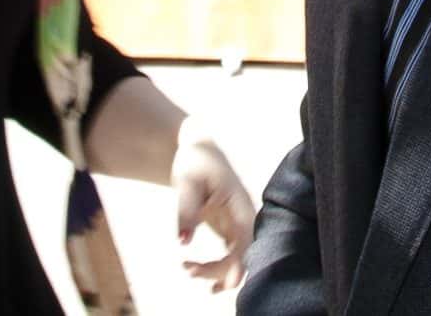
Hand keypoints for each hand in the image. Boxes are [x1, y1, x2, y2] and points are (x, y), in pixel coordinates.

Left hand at [171, 121, 252, 289]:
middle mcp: (246, 218)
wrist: (198, 149)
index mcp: (242, 205)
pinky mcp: (231, 228)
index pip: (246, 242)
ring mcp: (240, 224)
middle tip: (188, 269)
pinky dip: (218, 268)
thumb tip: (184, 241)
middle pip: (243, 256)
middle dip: (219, 271)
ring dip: (216, 271)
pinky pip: (231, 255)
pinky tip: (200, 273)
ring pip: (237, 259)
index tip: (221, 282)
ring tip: (188, 269)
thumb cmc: (195, 160)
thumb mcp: (187, 181)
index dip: (237, 265)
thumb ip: (186, 210)